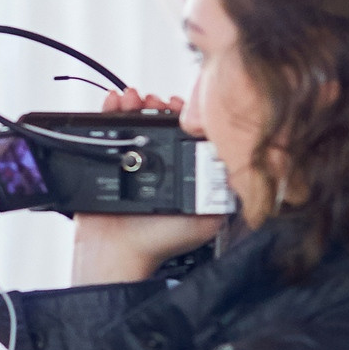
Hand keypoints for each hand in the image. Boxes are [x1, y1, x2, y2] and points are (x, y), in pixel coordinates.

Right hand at [70, 88, 223, 285]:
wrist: (118, 250)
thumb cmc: (159, 241)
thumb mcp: (206, 221)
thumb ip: (227, 199)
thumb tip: (244, 173)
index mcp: (180, 171)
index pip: (185, 134)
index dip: (184, 116)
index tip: (180, 107)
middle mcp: (156, 163)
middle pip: (158, 123)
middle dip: (157, 106)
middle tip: (156, 102)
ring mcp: (129, 161)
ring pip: (134, 121)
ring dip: (135, 105)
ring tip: (135, 99)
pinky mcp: (104, 160)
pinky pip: (105, 128)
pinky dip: (110, 110)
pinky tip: (115, 102)